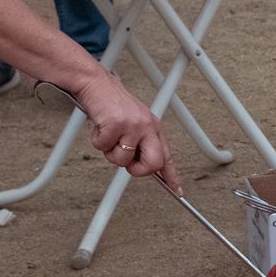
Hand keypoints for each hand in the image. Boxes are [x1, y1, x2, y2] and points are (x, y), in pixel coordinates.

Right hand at [73, 69, 179, 190]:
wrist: (98, 85)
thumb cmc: (113, 107)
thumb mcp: (135, 124)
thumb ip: (141, 144)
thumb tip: (141, 166)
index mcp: (154, 128)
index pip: (167, 157)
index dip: (172, 177)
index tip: (178, 191)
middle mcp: (148, 127)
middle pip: (153, 164)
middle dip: (137, 169)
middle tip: (127, 161)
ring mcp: (133, 126)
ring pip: (122, 160)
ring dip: (110, 152)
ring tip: (108, 135)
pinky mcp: (116, 124)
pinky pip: (104, 147)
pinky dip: (98, 141)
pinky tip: (100, 127)